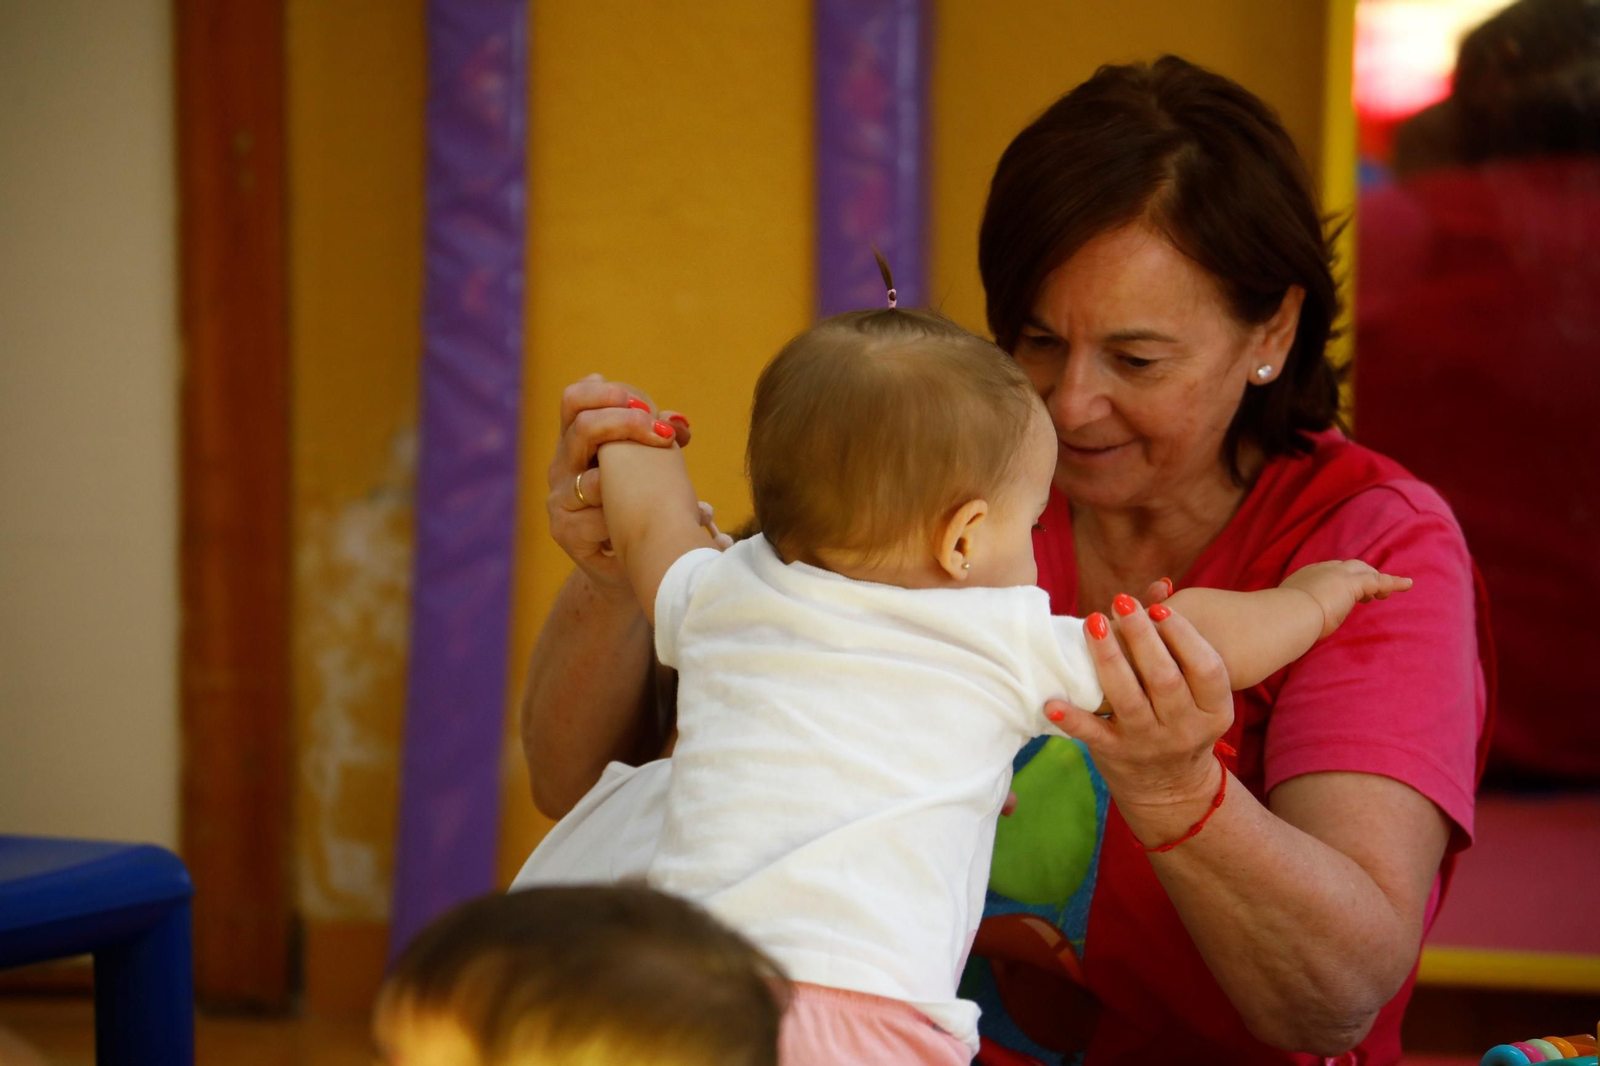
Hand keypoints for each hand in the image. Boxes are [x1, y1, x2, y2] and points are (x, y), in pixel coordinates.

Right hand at [547, 374, 690, 592]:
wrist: (635, 565)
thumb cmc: (645, 508)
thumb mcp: (651, 467)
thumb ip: (656, 438)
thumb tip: (679, 420)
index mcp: (578, 441)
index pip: (575, 399)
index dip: (608, 394)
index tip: (647, 408)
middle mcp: (562, 465)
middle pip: (581, 426)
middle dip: (628, 425)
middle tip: (664, 436)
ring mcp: (559, 499)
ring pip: (595, 479)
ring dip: (634, 488)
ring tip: (661, 498)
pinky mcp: (564, 532)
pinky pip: (599, 519)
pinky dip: (629, 524)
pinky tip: (641, 533)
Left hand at [1045, 595, 1232, 844]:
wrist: (1170, 787)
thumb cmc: (1179, 719)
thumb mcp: (1194, 689)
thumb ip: (1176, 641)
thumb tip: (1159, 585)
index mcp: (1213, 710)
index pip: (1206, 669)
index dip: (1184, 637)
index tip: (1160, 608)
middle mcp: (1184, 728)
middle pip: (1165, 679)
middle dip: (1142, 637)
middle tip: (1122, 601)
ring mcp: (1149, 744)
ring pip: (1128, 699)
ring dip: (1109, 659)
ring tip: (1094, 622)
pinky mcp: (1116, 755)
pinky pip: (1093, 735)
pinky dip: (1072, 718)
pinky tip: (1052, 700)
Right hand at [1279, 560, 1411, 638]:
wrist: (1289, 613)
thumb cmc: (1283, 620)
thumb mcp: (1288, 614)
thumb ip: (1294, 615)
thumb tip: (1288, 629)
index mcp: (1305, 577)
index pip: (1327, 573)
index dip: (1339, 581)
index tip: (1342, 593)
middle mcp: (1321, 570)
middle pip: (1348, 567)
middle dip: (1360, 577)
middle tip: (1367, 595)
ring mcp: (1337, 574)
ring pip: (1364, 571)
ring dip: (1375, 581)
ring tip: (1384, 595)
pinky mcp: (1353, 583)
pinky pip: (1379, 581)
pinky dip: (1394, 582)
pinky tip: (1407, 584)